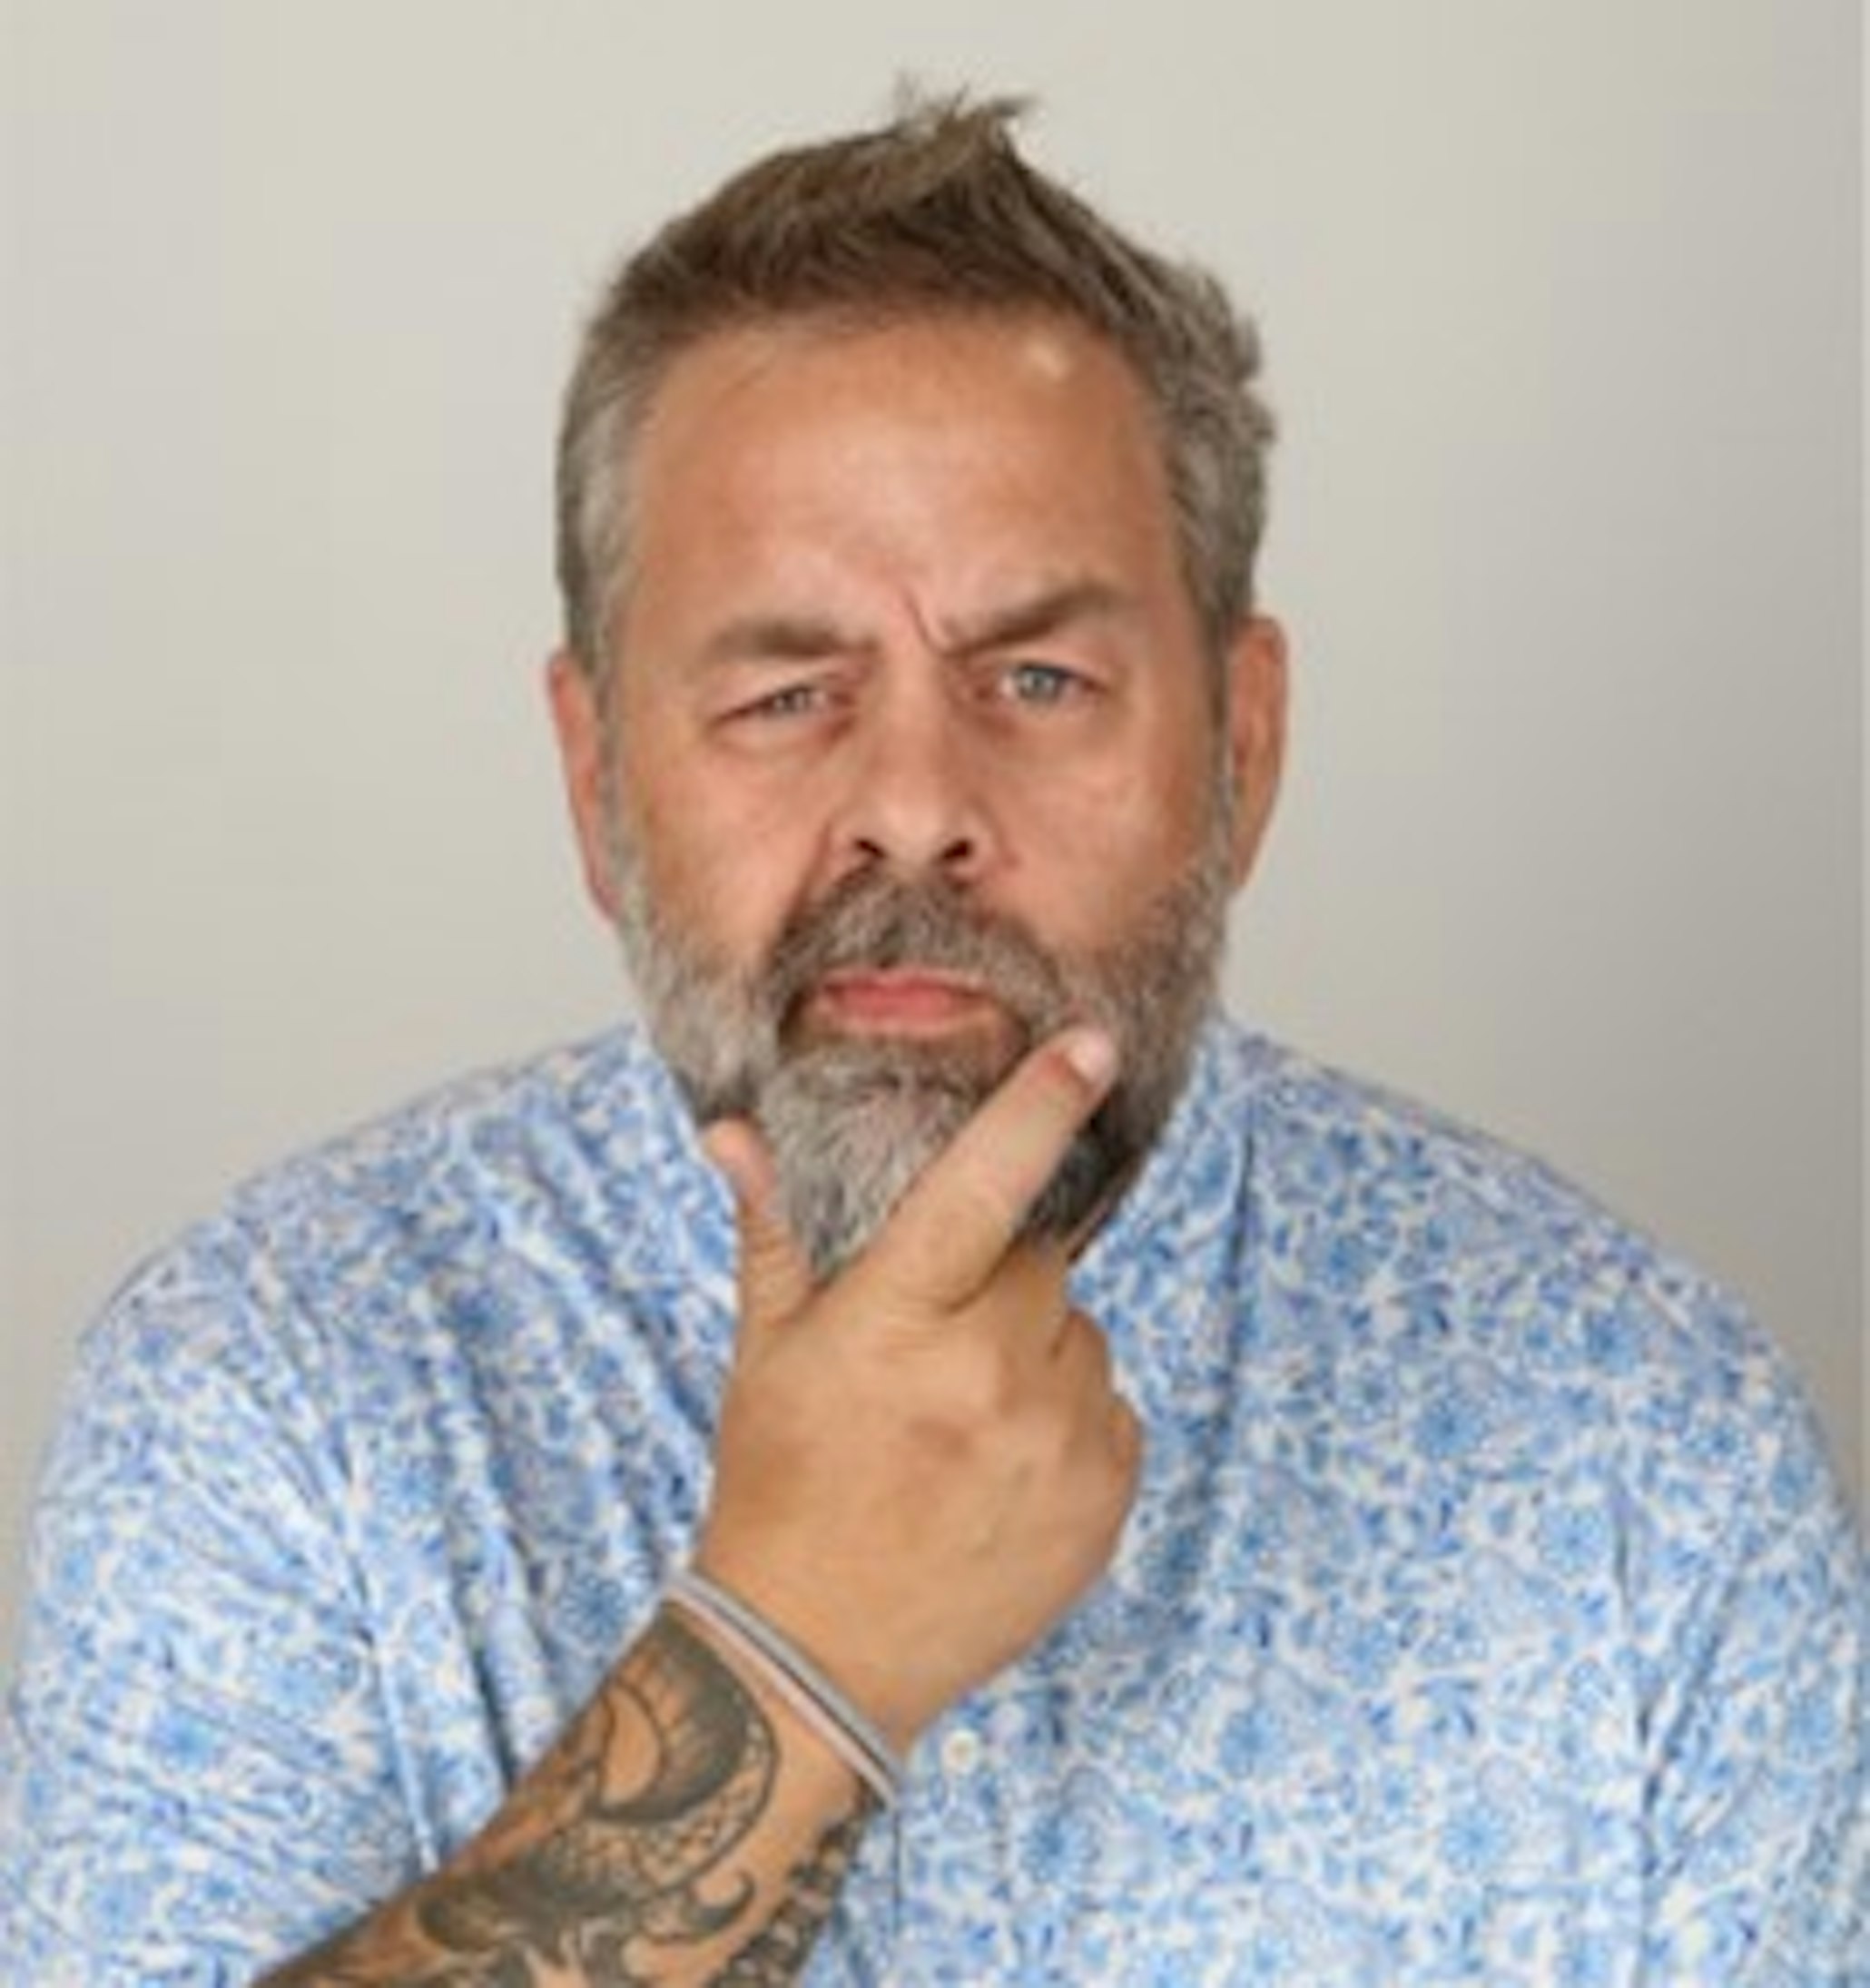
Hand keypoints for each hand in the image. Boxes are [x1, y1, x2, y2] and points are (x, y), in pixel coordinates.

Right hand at [695, 1027, 1142, 1752]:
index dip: (1038, 1107)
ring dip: (1036, 1355)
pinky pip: (1110, 1408)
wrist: (819, 1656)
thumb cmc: (782, 1486)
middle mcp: (987, 1376)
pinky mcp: (1105, 1499)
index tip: (1092, 1046)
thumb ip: (774, 1231)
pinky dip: (1069, 1420)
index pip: (979, 1187)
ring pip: (1079, 1335)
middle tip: (933, 1348)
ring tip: (961, 1423)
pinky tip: (1001, 1468)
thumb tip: (733, 1130)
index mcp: (895, 1323)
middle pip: (1037, 1264)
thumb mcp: (768, 1352)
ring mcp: (1056, 1443)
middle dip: (996, 1283)